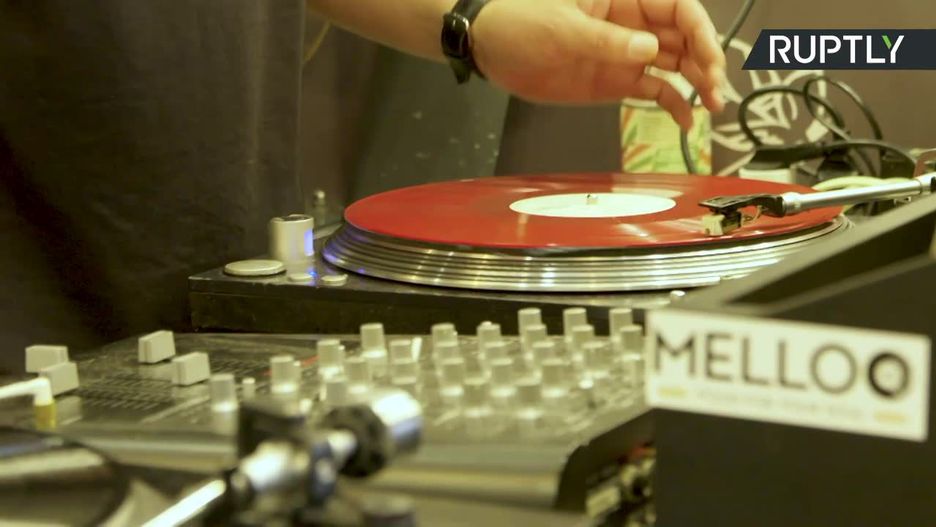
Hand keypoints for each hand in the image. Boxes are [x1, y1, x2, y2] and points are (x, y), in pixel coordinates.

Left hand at [471, 0, 725, 129]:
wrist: (488, 47)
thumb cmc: (519, 21)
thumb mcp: (562, 28)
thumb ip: (607, 41)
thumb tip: (649, 50)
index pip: (678, 7)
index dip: (701, 30)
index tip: (709, 58)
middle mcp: (634, 23)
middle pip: (685, 37)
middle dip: (707, 60)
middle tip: (717, 90)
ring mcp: (627, 53)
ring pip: (676, 64)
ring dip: (698, 82)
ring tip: (714, 106)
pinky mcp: (616, 81)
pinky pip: (654, 90)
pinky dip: (673, 104)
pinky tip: (687, 121)